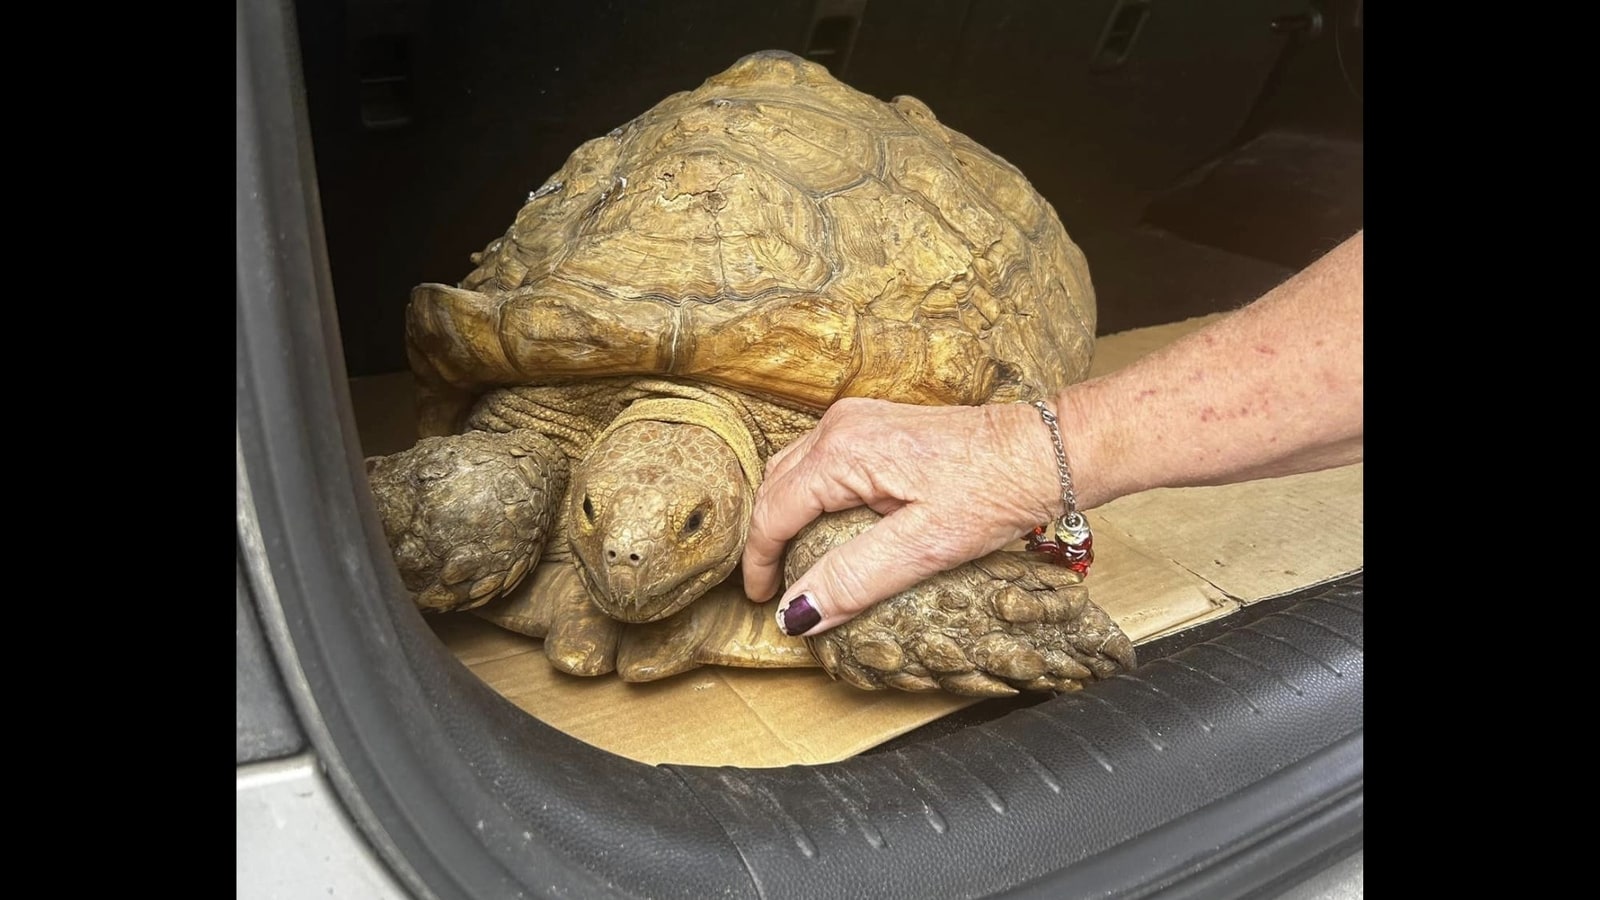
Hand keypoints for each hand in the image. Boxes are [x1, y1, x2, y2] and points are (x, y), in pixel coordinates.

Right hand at [741, 397, 1062, 635]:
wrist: (1044, 451)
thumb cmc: (994, 491)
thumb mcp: (924, 546)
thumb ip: (854, 578)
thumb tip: (797, 613)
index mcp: (842, 452)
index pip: (774, 511)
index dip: (760, 561)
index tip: (764, 602)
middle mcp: (841, 426)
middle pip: (776, 485)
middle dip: (767, 536)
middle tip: (773, 586)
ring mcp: (859, 420)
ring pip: (795, 469)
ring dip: (786, 514)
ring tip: (793, 561)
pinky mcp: (879, 425)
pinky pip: (822, 460)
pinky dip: (810, 496)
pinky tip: (825, 526)